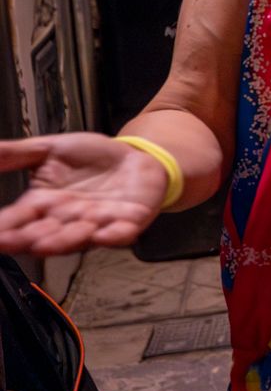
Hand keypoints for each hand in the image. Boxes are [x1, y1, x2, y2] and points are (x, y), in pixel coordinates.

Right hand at [0, 134, 170, 254]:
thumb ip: (16, 154)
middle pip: (43, 235)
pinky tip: (101, 234)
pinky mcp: (127, 222)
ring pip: (76, 239)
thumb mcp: (51, 149)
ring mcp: (97, 224)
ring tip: (46, 241)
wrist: (136, 156)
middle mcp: (67, 218)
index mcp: (44, 203)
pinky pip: (119, 234)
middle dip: (27, 239)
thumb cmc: (94, 158)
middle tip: (11, 240)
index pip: (18, 219)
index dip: (6, 227)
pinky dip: (111, 235)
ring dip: (62, 241)